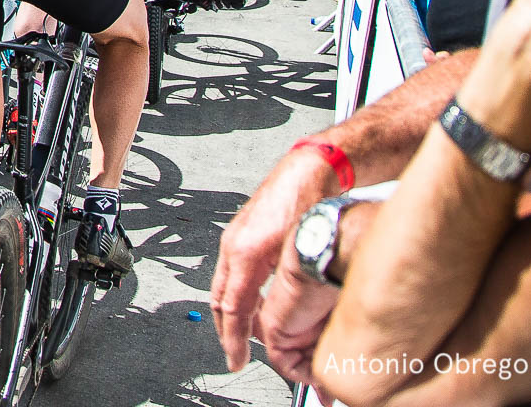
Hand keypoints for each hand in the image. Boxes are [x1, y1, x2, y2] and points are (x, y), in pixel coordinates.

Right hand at [212, 147, 342, 369]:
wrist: (310, 169)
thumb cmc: (307, 200)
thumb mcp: (297, 251)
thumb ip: (284, 285)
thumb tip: (282, 319)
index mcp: (243, 253)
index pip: (231, 308)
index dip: (233, 339)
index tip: (236, 361)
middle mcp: (233, 247)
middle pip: (220, 301)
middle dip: (228, 332)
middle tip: (237, 356)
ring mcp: (236, 241)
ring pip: (226, 288)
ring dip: (235, 315)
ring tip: (250, 336)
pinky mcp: (245, 237)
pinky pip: (234, 276)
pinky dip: (242, 297)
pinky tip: (259, 305)